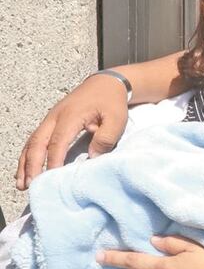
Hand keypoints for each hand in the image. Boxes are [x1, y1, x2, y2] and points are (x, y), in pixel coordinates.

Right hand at [16, 73, 127, 189]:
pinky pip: (34, 140)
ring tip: (21, 183)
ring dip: (25, 163)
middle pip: (37, 143)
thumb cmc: (111, 102)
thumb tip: (92, 157)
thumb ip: (105, 137)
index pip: (57, 142)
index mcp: (70, 116)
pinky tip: (25, 169)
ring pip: (32, 142)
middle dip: (32, 165)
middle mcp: (55, 117)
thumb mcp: (117, 118)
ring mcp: (50, 119)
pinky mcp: (50, 122)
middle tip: (30, 185)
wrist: (105, 83)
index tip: (51, 177)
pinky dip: (28, 155)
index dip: (53, 160)